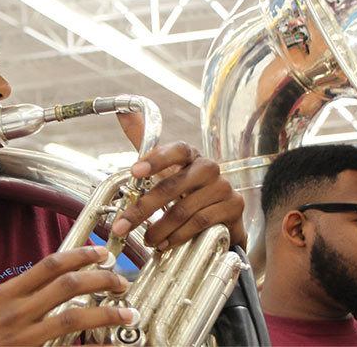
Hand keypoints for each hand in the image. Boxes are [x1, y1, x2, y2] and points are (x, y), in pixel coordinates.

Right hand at [0, 246, 134, 345]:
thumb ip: (15, 297)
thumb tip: (44, 286)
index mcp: (7, 294)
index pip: (50, 265)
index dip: (80, 255)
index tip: (99, 252)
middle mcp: (17, 312)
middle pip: (69, 286)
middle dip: (100, 279)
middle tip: (120, 280)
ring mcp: (23, 336)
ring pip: (73, 318)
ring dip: (105, 313)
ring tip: (126, 312)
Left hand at [114, 112, 246, 250]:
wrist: (220, 220)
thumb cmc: (186, 191)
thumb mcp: (164, 168)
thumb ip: (144, 141)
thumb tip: (123, 112)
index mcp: (190, 155)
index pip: (176, 150)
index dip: (155, 159)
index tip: (134, 171)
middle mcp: (209, 167)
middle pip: (173, 187)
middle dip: (142, 209)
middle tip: (122, 225)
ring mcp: (223, 187)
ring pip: (185, 209)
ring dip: (160, 228)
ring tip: (147, 240)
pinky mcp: (233, 207)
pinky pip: (201, 222)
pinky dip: (179, 236)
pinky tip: (166, 244)